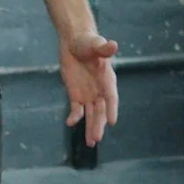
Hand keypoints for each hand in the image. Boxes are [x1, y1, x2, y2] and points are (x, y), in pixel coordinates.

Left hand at [60, 29, 119, 145]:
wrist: (75, 42)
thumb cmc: (87, 41)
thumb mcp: (95, 43)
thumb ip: (103, 48)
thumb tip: (113, 45)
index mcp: (107, 79)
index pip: (111, 97)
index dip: (112, 109)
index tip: (112, 121)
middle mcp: (100, 90)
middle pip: (101, 111)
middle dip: (99, 125)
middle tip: (96, 139)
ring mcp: (88, 94)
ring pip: (90, 114)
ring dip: (90, 127)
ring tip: (91, 142)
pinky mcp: (76, 95)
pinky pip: (76, 109)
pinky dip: (74, 117)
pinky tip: (69, 123)